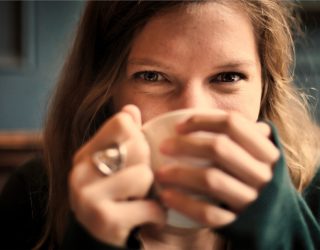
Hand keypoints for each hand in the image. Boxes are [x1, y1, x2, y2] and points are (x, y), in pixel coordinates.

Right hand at [69, 105, 165, 245]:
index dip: (139, 139)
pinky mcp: (104, 220)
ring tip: (139, 201)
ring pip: (144, 175)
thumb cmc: (114, 200)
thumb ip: (123, 138)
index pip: (123, 123)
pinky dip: (156, 215)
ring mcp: (88, 197)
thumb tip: (131, 108)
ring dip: (151, 193)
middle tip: (138, 185)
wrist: (98, 244)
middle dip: (147, 166)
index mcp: (85, 154)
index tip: (135, 158)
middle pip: (137, 145)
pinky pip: (150, 206)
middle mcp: (80, 172)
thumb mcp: (116, 167)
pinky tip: (146, 219)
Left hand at [155, 111, 279, 227]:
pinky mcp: (239, 223)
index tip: (178, 126)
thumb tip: (215, 115)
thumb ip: (245, 137)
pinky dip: (184, 203)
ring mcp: (252, 200)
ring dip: (180, 174)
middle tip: (163, 147)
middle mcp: (263, 174)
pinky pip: (208, 213)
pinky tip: (167, 196)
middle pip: (219, 148)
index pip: (233, 124)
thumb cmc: (257, 182)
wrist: (275, 224)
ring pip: (211, 180)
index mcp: (267, 152)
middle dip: (185, 145)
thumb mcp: (260, 158)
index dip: (202, 120)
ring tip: (160, 173)